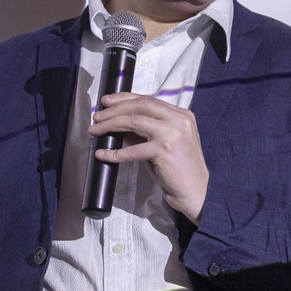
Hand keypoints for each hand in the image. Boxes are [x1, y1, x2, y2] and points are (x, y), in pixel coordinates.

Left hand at [90, 92, 208, 220]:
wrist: (196, 191)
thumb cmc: (177, 168)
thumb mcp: (161, 142)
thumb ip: (144, 130)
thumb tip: (116, 122)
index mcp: (181, 115)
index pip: (147, 99)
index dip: (123, 98)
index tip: (105, 101)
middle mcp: (179, 120)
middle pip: (139, 106)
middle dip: (113, 110)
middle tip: (96, 117)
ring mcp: (173, 133)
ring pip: (133, 121)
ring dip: (109, 125)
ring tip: (95, 131)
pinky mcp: (165, 150)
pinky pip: (132, 149)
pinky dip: (114, 152)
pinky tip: (103, 154)